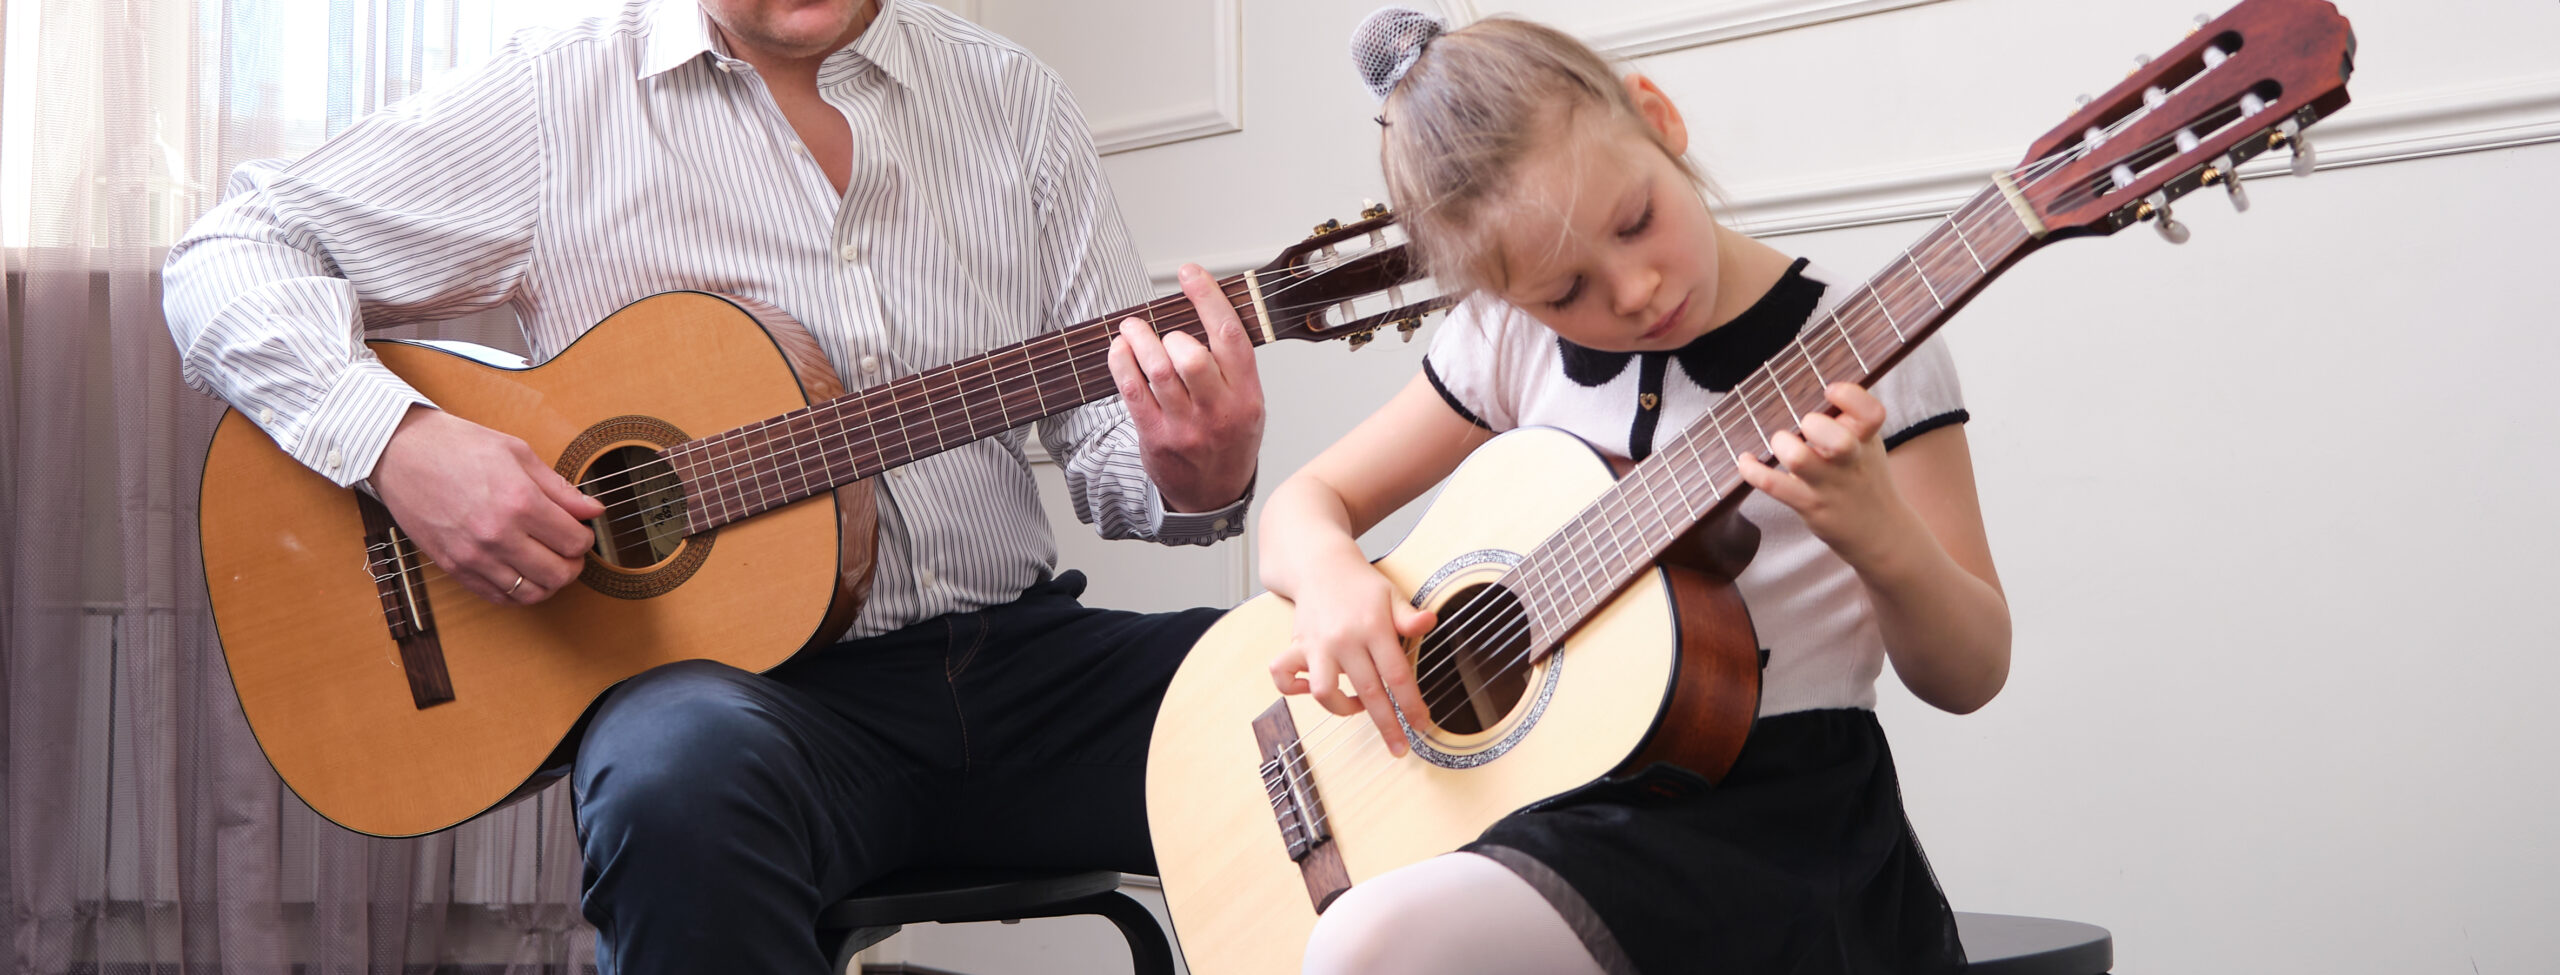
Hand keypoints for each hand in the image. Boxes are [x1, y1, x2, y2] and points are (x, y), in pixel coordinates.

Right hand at [370, 406, 604, 604]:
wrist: (401, 452)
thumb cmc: (459, 446)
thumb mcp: (518, 454)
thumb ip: (560, 489)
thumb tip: (594, 511)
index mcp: (520, 501)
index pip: (575, 541)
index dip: (585, 538)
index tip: (580, 529)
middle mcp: (498, 534)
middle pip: (559, 574)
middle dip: (573, 564)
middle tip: (569, 551)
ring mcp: (473, 556)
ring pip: (531, 593)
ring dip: (548, 582)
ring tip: (547, 563)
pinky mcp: (453, 567)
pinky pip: (498, 597)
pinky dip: (518, 593)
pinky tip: (521, 574)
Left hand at [1107, 264, 1263, 511]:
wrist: (1213, 497)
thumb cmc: (1229, 441)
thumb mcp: (1248, 404)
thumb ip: (1231, 365)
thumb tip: (1201, 311)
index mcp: (1248, 397)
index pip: (1230, 336)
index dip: (1208, 298)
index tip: (1190, 273)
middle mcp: (1219, 412)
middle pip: (1191, 355)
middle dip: (1172, 333)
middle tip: (1163, 331)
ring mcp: (1186, 428)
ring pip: (1158, 370)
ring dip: (1139, 339)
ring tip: (1132, 328)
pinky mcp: (1156, 438)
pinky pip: (1132, 391)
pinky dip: (1121, 362)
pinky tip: (1120, 349)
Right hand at [1268, 569, 1436, 756]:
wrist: (1318, 563)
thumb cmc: (1360, 585)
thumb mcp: (1391, 594)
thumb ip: (1409, 616)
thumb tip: (1430, 621)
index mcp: (1372, 627)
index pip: (1396, 674)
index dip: (1410, 704)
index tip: (1421, 725)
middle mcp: (1343, 639)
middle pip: (1368, 691)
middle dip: (1386, 724)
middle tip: (1399, 748)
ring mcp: (1316, 645)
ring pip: (1323, 691)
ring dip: (1342, 708)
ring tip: (1357, 707)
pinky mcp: (1296, 646)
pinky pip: (1284, 677)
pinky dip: (1294, 689)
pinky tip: (1311, 688)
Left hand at [1735, 383, 1916, 567]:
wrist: (1881, 533)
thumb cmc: (1864, 478)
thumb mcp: (1868, 445)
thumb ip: (1849, 417)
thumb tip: (1811, 381)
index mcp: (1867, 439)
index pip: (1871, 413)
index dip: (1850, 397)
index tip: (1829, 390)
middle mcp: (1851, 461)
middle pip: (1838, 440)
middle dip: (1814, 425)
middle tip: (1805, 426)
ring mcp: (1830, 485)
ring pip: (1800, 460)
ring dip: (1783, 445)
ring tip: (1779, 443)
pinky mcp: (1810, 505)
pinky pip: (1774, 485)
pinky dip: (1752, 471)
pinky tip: (1745, 461)